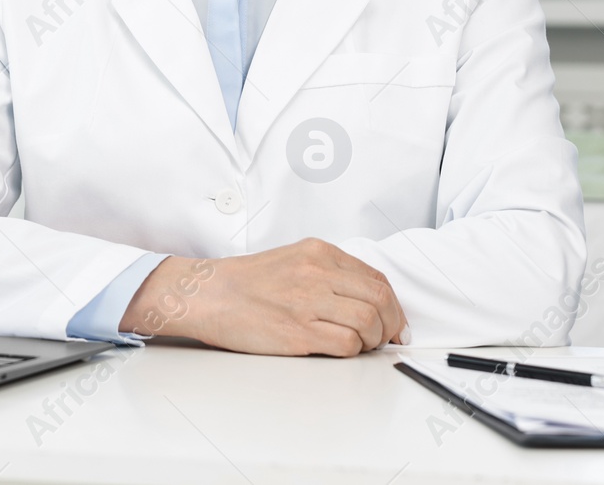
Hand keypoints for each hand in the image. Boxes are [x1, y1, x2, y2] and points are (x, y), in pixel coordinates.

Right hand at [118, 238, 404, 356]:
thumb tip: (365, 299)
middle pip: (380, 299)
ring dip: (374, 340)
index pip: (375, 278)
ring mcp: (308, 301)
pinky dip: (353, 351)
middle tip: (387, 338)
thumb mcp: (293, 259)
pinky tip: (342, 349)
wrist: (208, 295)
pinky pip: (346, 344)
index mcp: (319, 253)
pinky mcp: (298, 331)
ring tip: (363, 346)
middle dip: (391, 324)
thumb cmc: (246, 282)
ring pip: (369, 322)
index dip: (393, 304)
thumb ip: (328, 272)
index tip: (395, 321)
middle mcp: (317, 272)